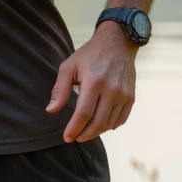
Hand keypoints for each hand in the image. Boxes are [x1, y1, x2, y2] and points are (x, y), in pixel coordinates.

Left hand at [46, 23, 136, 141]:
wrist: (118, 42)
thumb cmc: (89, 54)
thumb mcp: (69, 67)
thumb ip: (60, 89)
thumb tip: (51, 110)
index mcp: (94, 82)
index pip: (83, 114)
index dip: (74, 129)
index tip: (67, 137)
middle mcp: (112, 90)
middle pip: (97, 123)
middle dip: (84, 135)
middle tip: (75, 138)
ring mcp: (124, 94)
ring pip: (109, 124)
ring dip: (96, 132)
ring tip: (85, 132)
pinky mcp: (131, 97)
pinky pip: (121, 119)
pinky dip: (110, 126)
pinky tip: (100, 125)